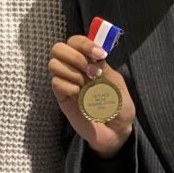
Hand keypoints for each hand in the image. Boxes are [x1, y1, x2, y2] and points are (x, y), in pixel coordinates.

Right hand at [48, 34, 135, 158]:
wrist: (116, 131)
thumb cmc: (119, 106)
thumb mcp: (116, 83)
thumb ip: (104, 66)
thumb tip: (93, 53)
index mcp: (89, 61)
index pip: (75, 41)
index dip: (84, 43)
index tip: (99, 54)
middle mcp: (75, 69)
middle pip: (58, 48)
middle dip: (75, 57)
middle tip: (91, 72)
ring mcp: (66, 82)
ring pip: (54, 64)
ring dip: (72, 72)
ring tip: (85, 85)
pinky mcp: (61, 97)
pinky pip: (56, 83)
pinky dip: (70, 87)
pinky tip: (79, 96)